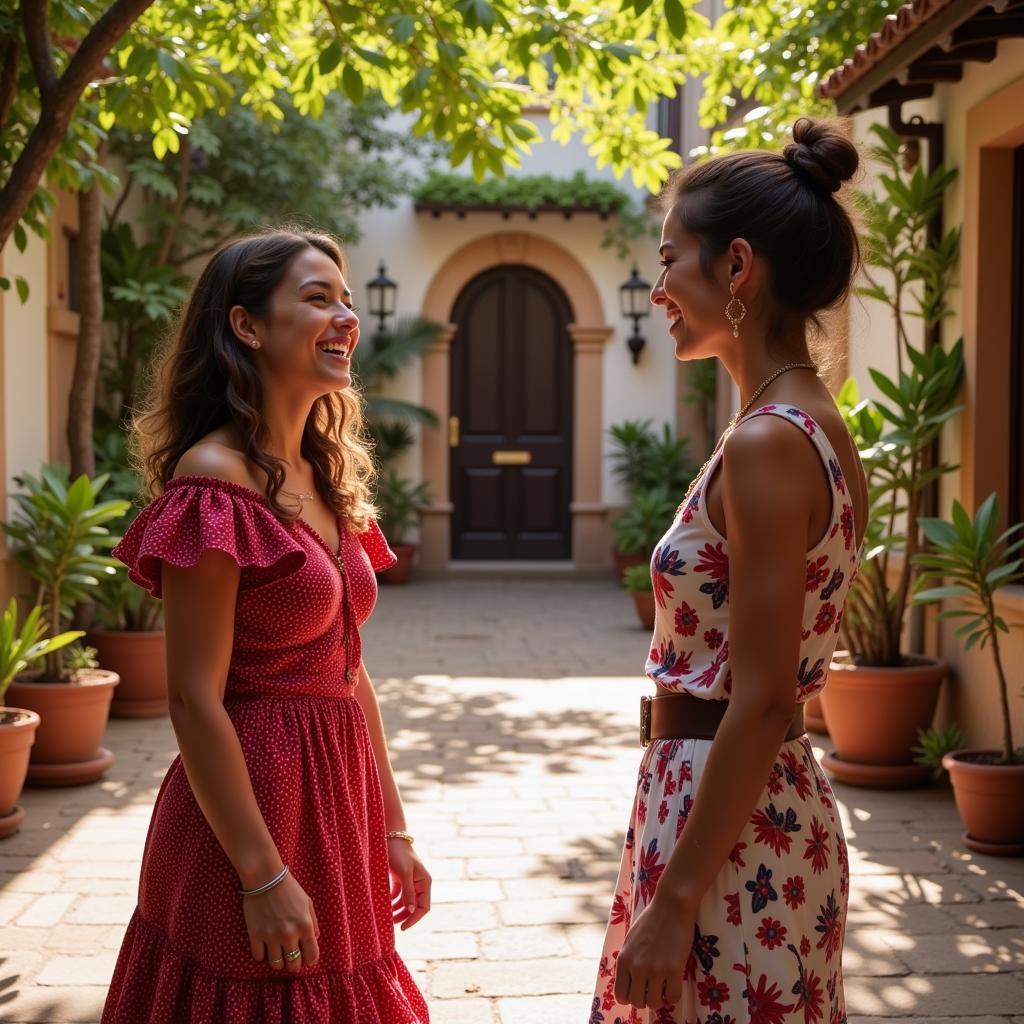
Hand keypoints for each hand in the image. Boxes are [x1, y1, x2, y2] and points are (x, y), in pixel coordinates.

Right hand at [243, 871, 319, 972]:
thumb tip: (314, 940)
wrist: (265, 877)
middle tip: (290, 956)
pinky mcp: (255, 935)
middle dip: (293, 964)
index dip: (309, 960)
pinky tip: (264, 945)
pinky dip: (261, 954)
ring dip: (278, 961)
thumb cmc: (289, 888)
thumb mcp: (307, 902)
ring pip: (276, 965)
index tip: (305, 957)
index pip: (312, 957)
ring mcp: (271, 936)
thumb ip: (313, 923)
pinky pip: (259, 957)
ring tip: (277, 952)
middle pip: (293, 966)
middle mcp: (290, 934)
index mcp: (305, 926)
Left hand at [388, 837, 430, 929]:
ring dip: (398, 910)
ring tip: (386, 917)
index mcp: (425, 882)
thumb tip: (411, 911)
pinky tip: (385, 906)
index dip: (414, 919)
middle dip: (404, 916)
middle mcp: (420, 883)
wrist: (391, 836)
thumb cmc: (398, 854)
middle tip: (391, 924)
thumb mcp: (404, 873)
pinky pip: (399, 895)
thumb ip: (408, 892)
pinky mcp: (402, 878)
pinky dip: (393, 902)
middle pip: (415, 906)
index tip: (402, 928)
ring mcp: (411, 880)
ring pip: (407, 902)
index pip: (423, 907)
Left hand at [613, 893, 694, 1009]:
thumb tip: (629, 984)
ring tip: (664, 985)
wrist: (671, 905)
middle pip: (637, 1002)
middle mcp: (636, 966)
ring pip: (654, 1003)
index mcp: (623, 959)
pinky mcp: (674, 969)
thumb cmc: (651, 921)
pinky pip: (673, 997)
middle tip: (654, 987)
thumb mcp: (630, 941)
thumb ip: (628, 962)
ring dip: (660, 998)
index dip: (631, 997)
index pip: (621, 995)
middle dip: (646, 998)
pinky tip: (675, 982)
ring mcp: (655, 969)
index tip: (640, 990)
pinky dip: (674, 995)